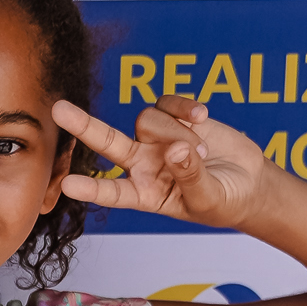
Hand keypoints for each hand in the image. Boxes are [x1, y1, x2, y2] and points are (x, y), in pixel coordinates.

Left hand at [53, 94, 275, 231]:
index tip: (67, 185)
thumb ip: (190, 176)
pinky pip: (166, 102)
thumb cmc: (224, 202)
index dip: (91, 188)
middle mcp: (142, 164)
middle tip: (58, 110)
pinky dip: (183, 107)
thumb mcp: (208, 199)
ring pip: (147, 120)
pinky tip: (202, 116)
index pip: (112, 192)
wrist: (248, 184)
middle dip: (84, 126)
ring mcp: (156, 139)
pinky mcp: (174, 117)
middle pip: (107, 142)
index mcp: (144, 194)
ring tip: (204, 152)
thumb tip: (175, 151)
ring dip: (177, 133)